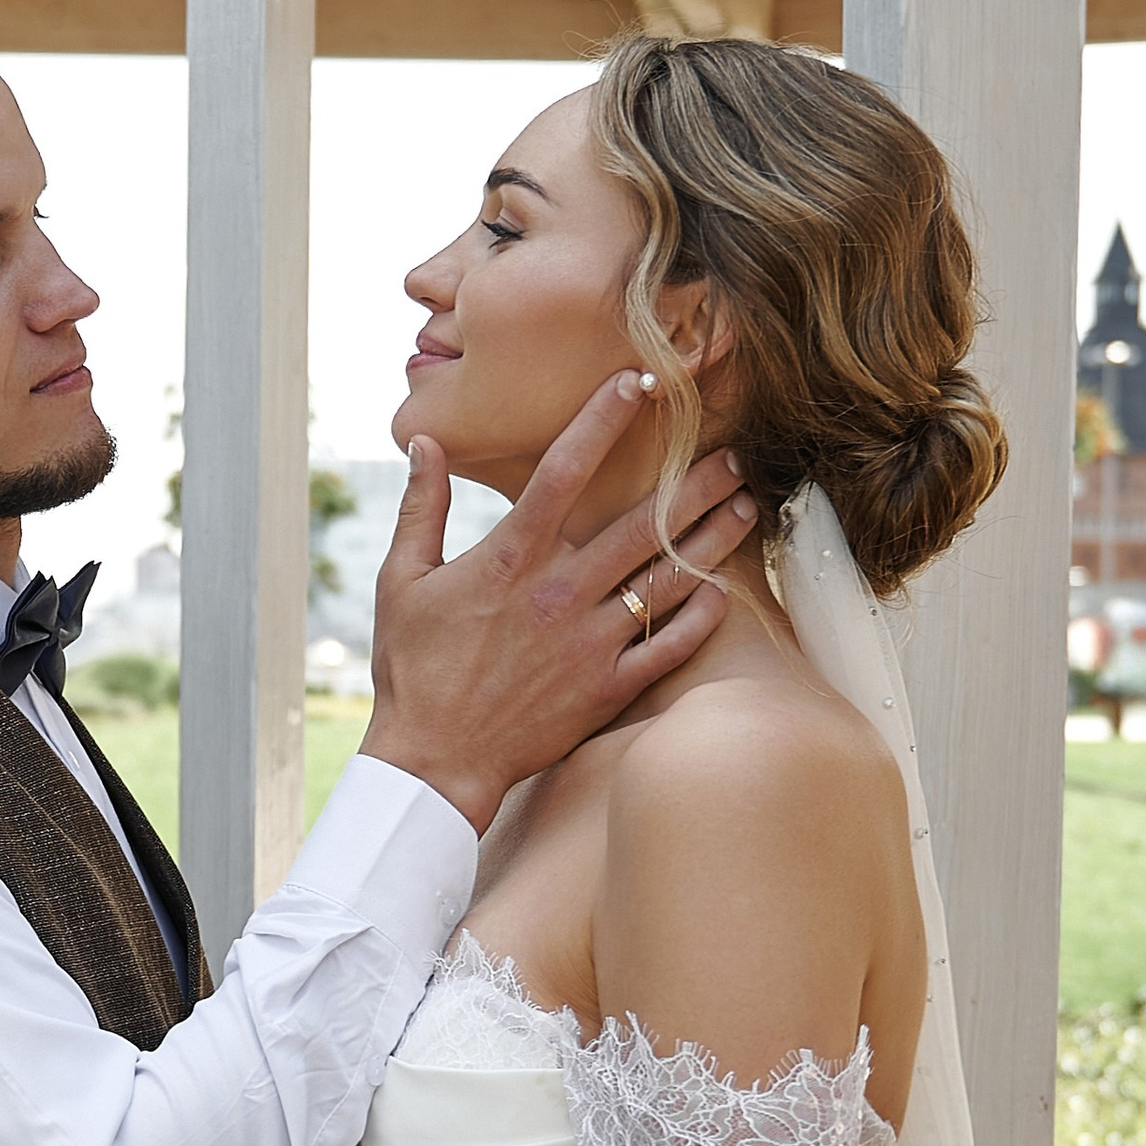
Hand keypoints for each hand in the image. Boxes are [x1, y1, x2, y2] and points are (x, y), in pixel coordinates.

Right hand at [362, 378, 753, 834]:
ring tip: (745, 509)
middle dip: (693, 484)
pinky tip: (721, 591)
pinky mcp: (605, 689)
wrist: (433, 761)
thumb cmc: (413, 670)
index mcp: (509, 559)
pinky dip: (700, 619)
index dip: (602, 421)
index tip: (636, 384)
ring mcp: (588, 644)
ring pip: (666, 581)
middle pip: (641, 524)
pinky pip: (668, 649)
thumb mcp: (400, 582)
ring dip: (711, 541)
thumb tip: (425, 443)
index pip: (564, 472)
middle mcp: (558, 594)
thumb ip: (420, 509)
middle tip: (732, 454)